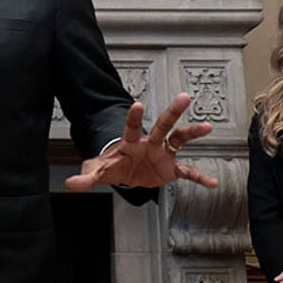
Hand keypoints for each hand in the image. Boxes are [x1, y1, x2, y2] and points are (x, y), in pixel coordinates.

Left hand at [65, 92, 217, 191]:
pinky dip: (199, 178)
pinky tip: (212, 183)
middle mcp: (149, 143)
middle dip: (172, 112)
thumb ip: (86, 177)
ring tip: (207, 127)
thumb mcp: (97, 172)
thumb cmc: (111, 167)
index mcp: (130, 143)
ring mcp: (162, 153)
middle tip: (184, 96)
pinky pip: (188, 172)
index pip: (131, 127)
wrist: (126, 174)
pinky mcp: (171, 168)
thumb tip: (69, 185)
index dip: (134, 117)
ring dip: (192, 134)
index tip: (137, 105)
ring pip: (179, 140)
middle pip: (162, 124)